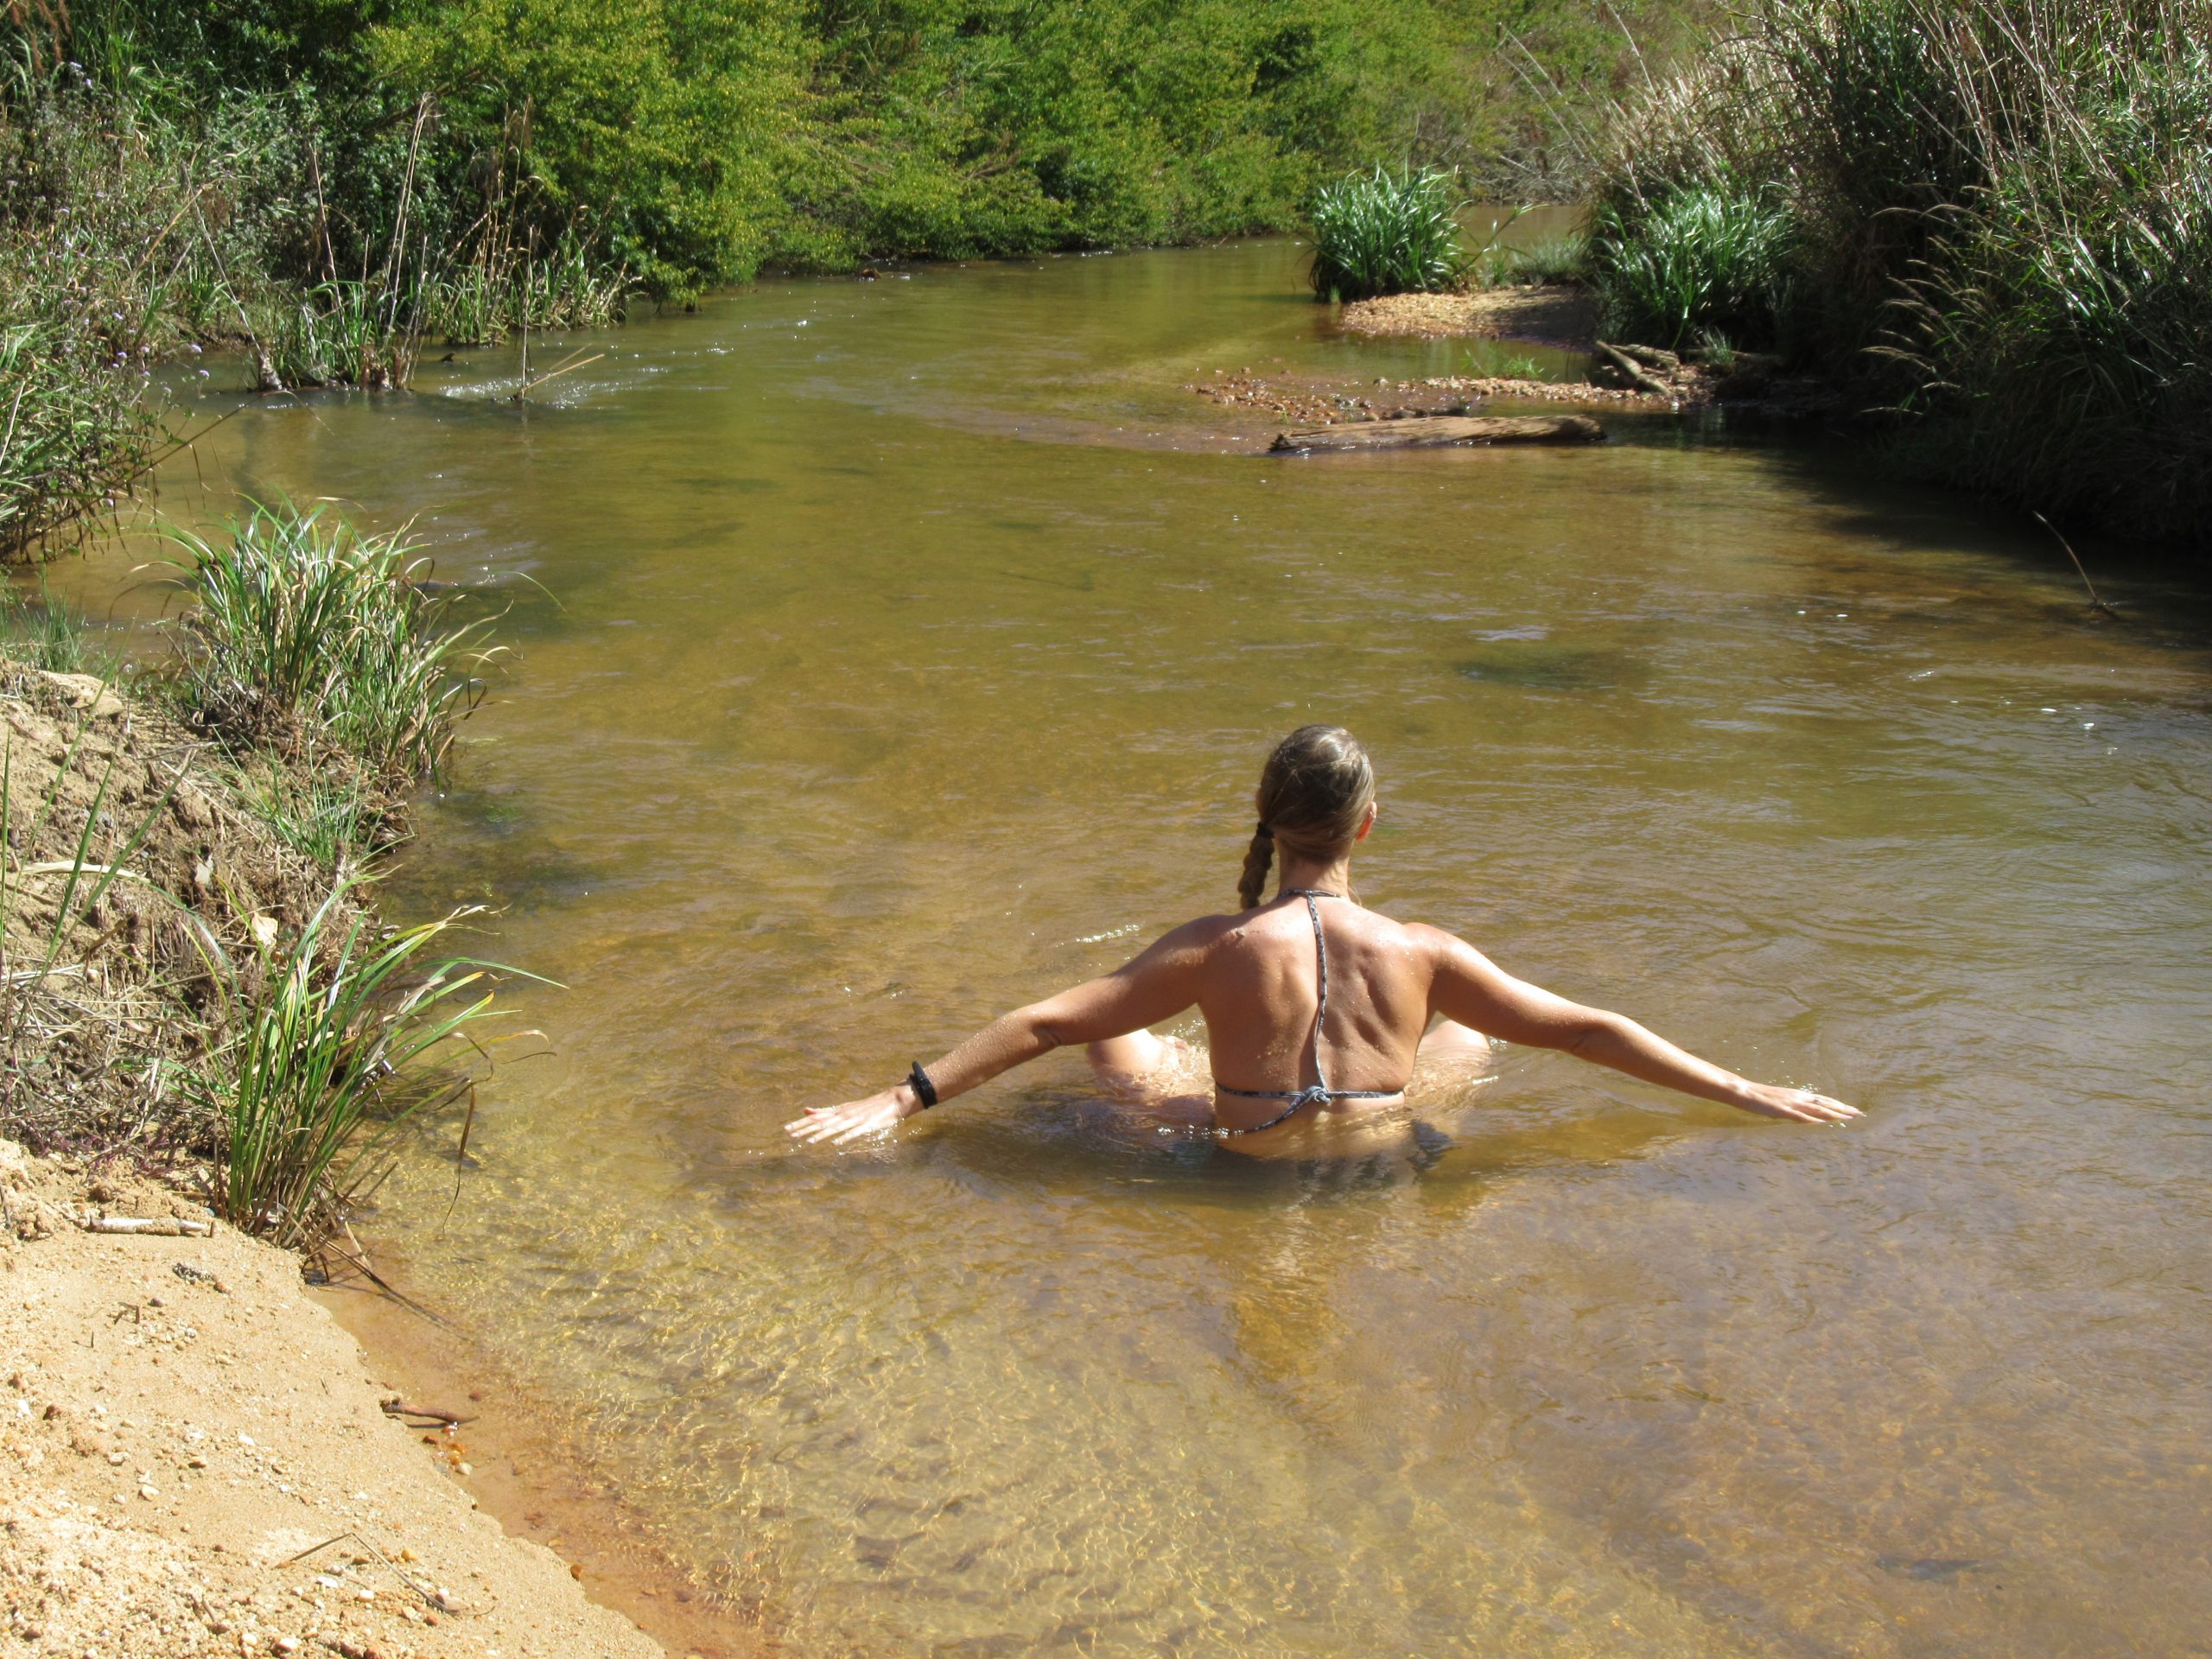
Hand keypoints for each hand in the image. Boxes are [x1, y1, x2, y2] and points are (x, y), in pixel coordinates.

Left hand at [785, 1086, 923, 1145]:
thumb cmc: (865, 1107)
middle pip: (821, 1123)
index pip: (815, 1118)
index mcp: (837, 1111)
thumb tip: (805, 1111)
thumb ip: (824, 1111)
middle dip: (805, 1129)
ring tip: (809, 1142)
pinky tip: (836, 1143)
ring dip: (822, 1135)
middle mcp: (843, 1115)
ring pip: (835, 1128)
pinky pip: (854, 1133)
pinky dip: (845, 1137)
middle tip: (790, 1134)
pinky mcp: (867, 1126)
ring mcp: (855, 1120)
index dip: (801, 1124)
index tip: (786, 1129)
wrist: (891, 1101)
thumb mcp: (842, 1108)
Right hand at [1732, 1082, 1859, 1123]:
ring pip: (1816, 1109)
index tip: (1853, 1110)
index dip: (1839, 1105)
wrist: (1744, 1091)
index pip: (1824, 1100)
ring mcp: (1790, 1104)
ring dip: (1833, 1114)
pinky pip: (1798, 1116)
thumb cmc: (1760, 1097)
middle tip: (1859, 1113)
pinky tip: (1821, 1122)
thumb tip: (1805, 1114)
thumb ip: (1794, 1106)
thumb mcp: (1781, 1101)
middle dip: (1842, 1109)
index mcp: (1798, 1095)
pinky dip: (1811, 1119)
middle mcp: (1798, 1097)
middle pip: (1824, 1104)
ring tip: (1847, 1118)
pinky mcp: (1781, 1110)